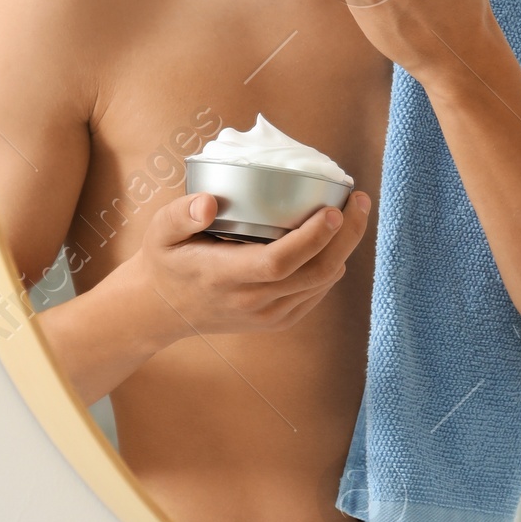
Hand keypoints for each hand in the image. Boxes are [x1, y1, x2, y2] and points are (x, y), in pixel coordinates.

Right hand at [131, 187, 369, 340]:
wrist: (161, 310)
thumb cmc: (165, 260)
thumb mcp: (159, 231)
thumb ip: (181, 214)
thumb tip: (209, 202)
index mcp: (223, 276)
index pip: (278, 262)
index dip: (312, 238)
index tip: (334, 210)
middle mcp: (250, 301)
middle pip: (314, 272)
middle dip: (346, 237)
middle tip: (361, 200)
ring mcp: (267, 315)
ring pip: (321, 283)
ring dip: (345, 249)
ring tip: (355, 212)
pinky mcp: (277, 321)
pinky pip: (315, 293)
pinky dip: (332, 266)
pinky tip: (336, 241)